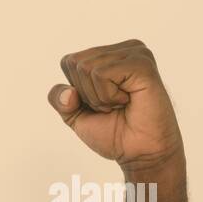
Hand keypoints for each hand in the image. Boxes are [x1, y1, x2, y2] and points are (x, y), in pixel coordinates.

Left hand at [48, 40, 182, 173]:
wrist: (140, 152)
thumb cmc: (114, 133)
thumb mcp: (75, 115)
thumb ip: (60, 99)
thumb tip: (68, 92)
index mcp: (109, 55)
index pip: (68, 62)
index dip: (76, 91)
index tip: (100, 103)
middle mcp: (123, 49)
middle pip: (75, 63)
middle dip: (86, 94)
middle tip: (112, 105)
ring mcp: (135, 53)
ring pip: (87, 68)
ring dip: (99, 97)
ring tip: (121, 104)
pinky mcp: (142, 63)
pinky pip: (102, 74)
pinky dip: (108, 96)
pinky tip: (128, 100)